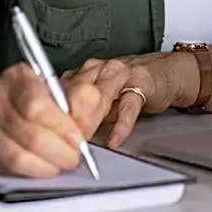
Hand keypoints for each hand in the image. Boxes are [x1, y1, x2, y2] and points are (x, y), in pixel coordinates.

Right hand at [0, 63, 103, 177]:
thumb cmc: (20, 95)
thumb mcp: (46, 86)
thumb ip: (69, 101)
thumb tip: (85, 125)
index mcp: (16, 78)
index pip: (37, 105)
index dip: (61, 126)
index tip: (78, 138)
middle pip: (30, 135)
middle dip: (59, 152)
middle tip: (74, 156)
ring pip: (18, 157)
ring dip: (47, 166)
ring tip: (60, 164)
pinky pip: (8, 170)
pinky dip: (31, 173)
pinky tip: (42, 168)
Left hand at [64, 52, 198, 149]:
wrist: (164, 73)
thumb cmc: (129, 87)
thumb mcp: (101, 100)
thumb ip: (81, 112)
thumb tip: (59, 136)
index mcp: (85, 71)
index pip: (62, 90)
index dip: (53, 113)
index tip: (47, 134)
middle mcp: (100, 68)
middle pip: (76, 91)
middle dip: (68, 118)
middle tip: (62, 142)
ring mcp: (120, 73)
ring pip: (99, 95)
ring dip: (89, 120)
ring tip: (83, 141)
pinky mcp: (141, 83)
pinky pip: (129, 105)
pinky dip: (121, 125)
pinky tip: (115, 139)